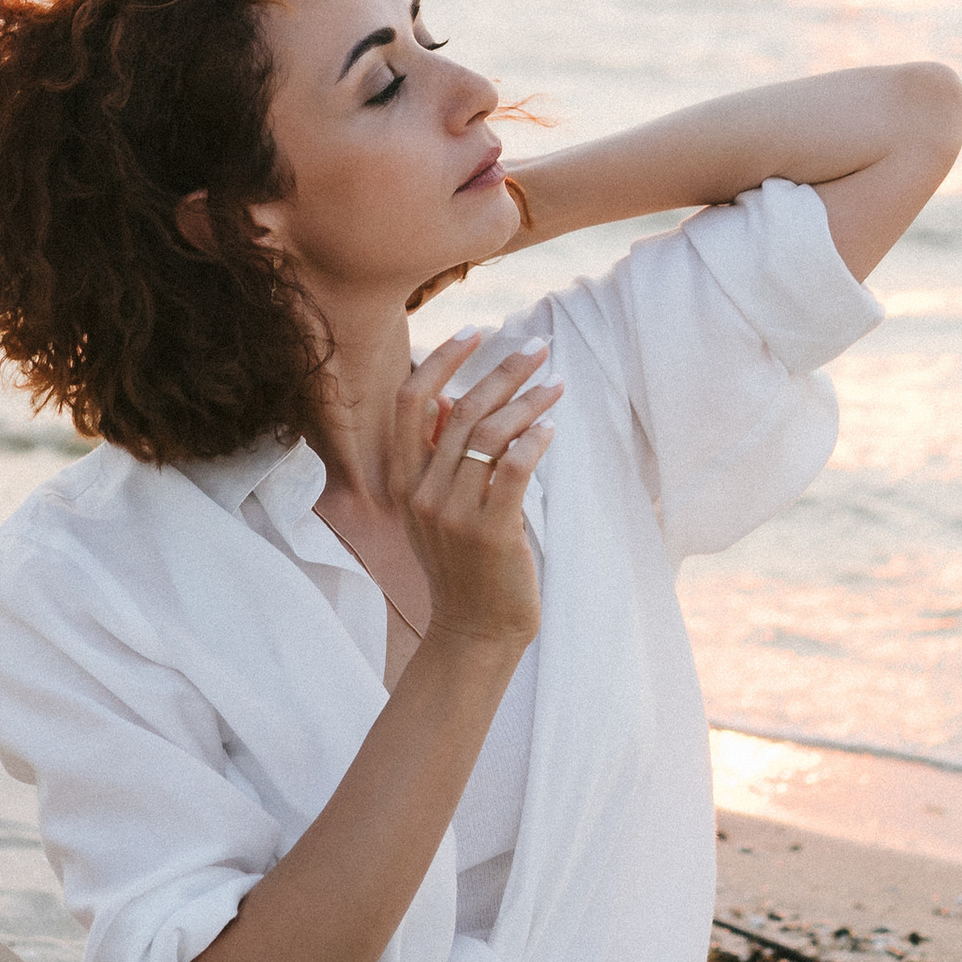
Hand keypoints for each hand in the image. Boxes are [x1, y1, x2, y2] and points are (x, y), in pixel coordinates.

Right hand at [392, 331, 557, 650]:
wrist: (474, 630)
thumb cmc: (462, 564)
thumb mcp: (434, 508)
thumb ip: (434, 456)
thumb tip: (443, 400)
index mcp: (404, 480)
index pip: (411, 403)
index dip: (442, 360)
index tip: (477, 331)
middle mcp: (422, 492)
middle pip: (461, 410)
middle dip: (503, 370)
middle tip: (538, 347)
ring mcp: (455, 513)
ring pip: (492, 435)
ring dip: (530, 402)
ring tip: (557, 385)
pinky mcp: (492, 532)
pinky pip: (514, 469)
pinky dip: (535, 440)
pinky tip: (552, 427)